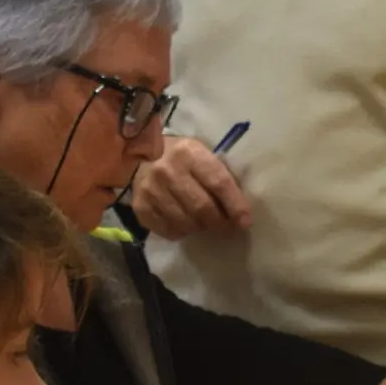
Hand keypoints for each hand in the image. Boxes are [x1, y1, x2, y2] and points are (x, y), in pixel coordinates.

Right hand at [128, 134, 252, 237]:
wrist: (138, 158)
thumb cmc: (180, 157)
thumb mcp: (201, 155)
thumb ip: (219, 176)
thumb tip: (240, 212)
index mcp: (189, 152)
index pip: (218, 182)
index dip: (235, 205)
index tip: (246, 221)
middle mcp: (167, 170)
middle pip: (203, 207)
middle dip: (220, 221)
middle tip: (226, 225)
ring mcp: (151, 190)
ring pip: (187, 223)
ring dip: (201, 228)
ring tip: (205, 223)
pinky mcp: (141, 207)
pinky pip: (169, 231)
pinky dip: (182, 232)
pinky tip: (185, 223)